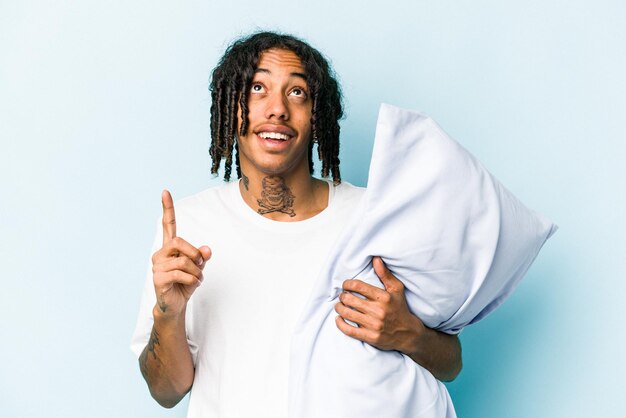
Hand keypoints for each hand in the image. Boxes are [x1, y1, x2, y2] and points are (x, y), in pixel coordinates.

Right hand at [151, 190, 210, 317]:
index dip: (167, 208)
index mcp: (169, 247)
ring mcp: (157, 266)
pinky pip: (180, 274)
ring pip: (183, 261)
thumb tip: (207, 250)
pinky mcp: (158, 279)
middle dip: (194, 254)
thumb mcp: (198, 268)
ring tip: (197, 279)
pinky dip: (192, 280)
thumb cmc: (185, 283)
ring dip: (196, 272)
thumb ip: (202, 257)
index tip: (165, 192)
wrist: (175, 305)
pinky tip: (192, 284)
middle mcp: (160, 253)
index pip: (168, 225)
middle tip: (200, 266)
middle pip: (178, 242)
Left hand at [335, 256, 423, 353]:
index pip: (358, 286)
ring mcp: (374, 325)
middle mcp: (378, 311)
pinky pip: (349, 330)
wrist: (408, 334)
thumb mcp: (397, 289)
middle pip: (349, 299)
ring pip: (347, 314)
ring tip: (339, 306)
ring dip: (339, 308)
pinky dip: (340, 324)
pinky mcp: (370, 337)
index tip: (346, 285)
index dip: (347, 284)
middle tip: (343, 296)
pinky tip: (339, 319)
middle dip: (342, 296)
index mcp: (384, 297)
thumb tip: (376, 259)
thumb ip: (385, 274)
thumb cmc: (400, 308)